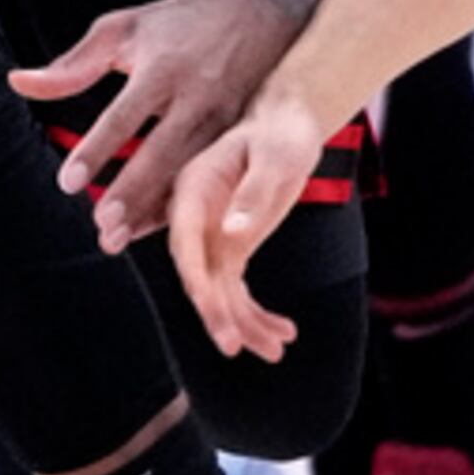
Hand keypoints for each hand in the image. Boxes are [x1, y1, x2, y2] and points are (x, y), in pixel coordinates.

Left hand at [10, 0, 304, 251]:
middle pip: (162, 151)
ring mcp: (225, 118)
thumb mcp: (123, 30)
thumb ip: (73, 64)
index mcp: (163, 69)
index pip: (124, 115)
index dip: (97, 149)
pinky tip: (157, 228)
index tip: (69, 183)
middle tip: (102, 225)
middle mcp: (196, 96)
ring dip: (156, 208)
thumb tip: (19, 83)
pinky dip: (185, 204)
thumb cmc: (178, 21)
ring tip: (121, 237)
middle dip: (133, 191)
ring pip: (189, 172)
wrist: (258, 6)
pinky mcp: (242, 133)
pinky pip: (212, 176)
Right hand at [163, 88, 336, 361]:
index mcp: (193, 190)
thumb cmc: (281, 133)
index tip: (213, 310)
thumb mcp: (276, 159)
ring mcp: (211, 237)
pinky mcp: (230, 249)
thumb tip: (233, 233)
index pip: (185, 244)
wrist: (288, 125)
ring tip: (277, 350)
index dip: (196, 280)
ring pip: (220, 294)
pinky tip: (286, 333)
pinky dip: (258, 315)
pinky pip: (238, 292)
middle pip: (197, 277)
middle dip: (217, 315)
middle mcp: (193, 219)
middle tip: (235, 347)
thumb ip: (254, 193)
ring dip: (245, 325)